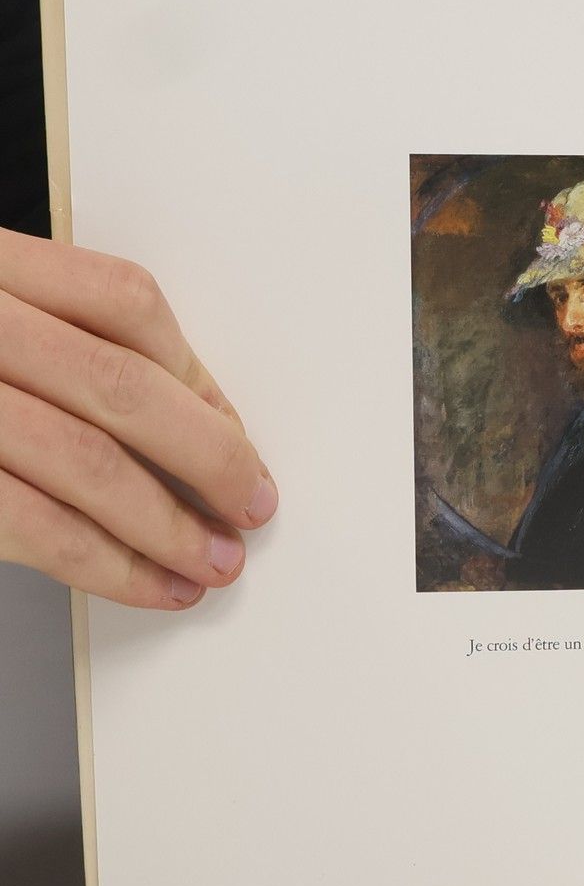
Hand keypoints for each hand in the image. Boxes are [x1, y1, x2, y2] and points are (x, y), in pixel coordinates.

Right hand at [0, 228, 276, 606]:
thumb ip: (51, 341)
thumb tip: (189, 414)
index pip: (126, 302)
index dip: (198, 377)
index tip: (236, 435)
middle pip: (124, 386)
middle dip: (208, 458)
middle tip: (249, 505)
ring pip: (87, 460)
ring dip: (167, 525)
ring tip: (211, 562)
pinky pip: (33, 523)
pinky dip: (108, 564)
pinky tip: (148, 583)